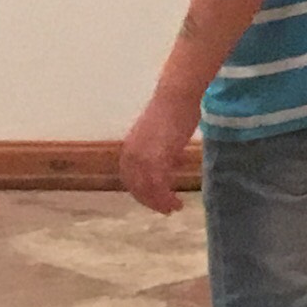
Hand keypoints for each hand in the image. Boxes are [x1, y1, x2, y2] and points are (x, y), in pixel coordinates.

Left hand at [118, 92, 193, 215]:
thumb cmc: (173, 110)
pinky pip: (160, 187)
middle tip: (166, 209)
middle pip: (137, 188)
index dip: (142, 192)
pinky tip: (178, 202)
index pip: (130, 179)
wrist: (175, 97)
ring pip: (148, 191)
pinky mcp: (156, 160)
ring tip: (174, 208)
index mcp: (129, 150)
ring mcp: (142, 159)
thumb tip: (173, 161)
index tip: (155, 200)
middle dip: (150, 201)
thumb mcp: (162, 135)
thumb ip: (162, 150)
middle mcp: (131, 157)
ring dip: (160, 203)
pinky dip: (167, 198)